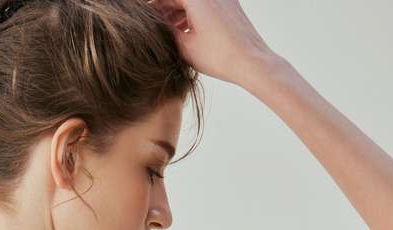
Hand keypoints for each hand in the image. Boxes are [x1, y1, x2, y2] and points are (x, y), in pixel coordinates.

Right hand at [148, 0, 277, 85]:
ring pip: (192, 2)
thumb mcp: (184, 46)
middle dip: (164, 9)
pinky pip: (205, 6)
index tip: (141, 18)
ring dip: (177, 13)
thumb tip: (155, 26)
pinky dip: (192, 15)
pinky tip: (184, 32)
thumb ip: (166, 31)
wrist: (251, 61)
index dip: (151, 7)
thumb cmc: (219, 56)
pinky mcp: (230, 6)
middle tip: (151, 26)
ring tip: (166, 32)